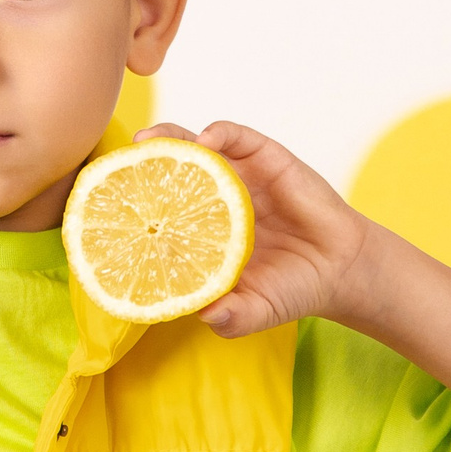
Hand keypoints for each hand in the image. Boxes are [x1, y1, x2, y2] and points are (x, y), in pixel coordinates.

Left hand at [139, 119, 376, 337]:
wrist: (341, 269)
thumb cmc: (292, 289)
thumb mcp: (256, 311)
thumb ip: (232, 319)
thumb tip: (207, 318)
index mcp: (202, 231)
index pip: (160, 210)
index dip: (136, 204)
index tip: (109, 206)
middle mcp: (213, 199)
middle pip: (168, 172)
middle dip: (141, 165)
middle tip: (121, 163)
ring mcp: (238, 176)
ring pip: (196, 146)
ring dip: (170, 138)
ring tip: (149, 140)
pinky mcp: (267, 159)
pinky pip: (238, 137)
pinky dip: (220, 132)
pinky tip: (208, 140)